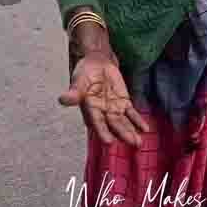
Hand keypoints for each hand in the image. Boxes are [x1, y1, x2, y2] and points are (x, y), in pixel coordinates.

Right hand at [59, 29, 149, 146]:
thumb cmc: (84, 74)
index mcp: (90, 109)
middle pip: (114, 125)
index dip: (103, 132)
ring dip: (131, 132)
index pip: (97, 122)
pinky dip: (138, 121)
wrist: (96, 64)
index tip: (109, 142)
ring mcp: (114, 109)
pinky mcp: (123, 103)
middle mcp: (102, 113)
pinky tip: (144, 129)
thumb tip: (62, 99)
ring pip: (124, 122)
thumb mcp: (78, 81)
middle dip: (123, 134)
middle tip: (133, 143)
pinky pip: (131, 114)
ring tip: (139, 142)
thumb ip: (74, 92)